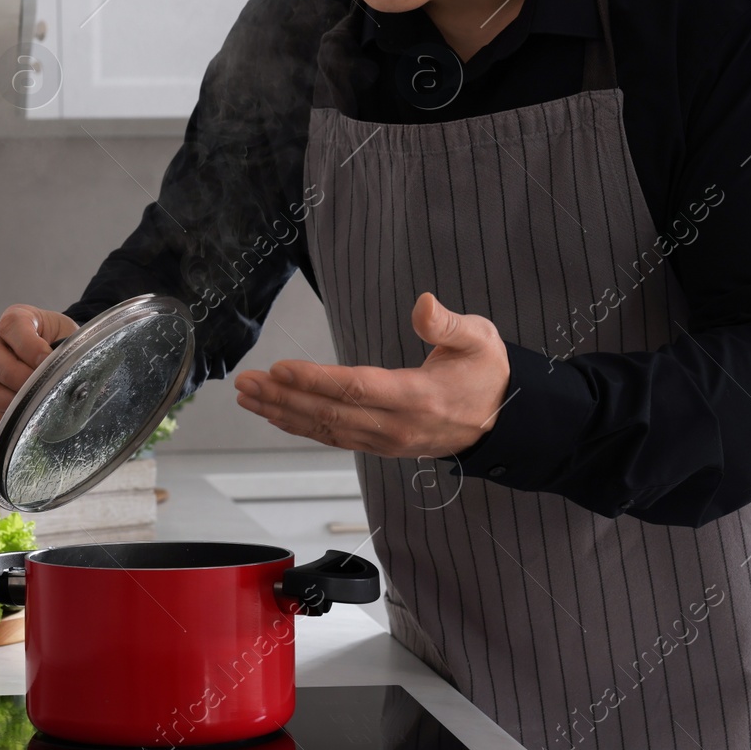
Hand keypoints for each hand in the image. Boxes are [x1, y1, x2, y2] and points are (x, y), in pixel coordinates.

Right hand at [0, 304, 79, 423]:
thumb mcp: (70, 338)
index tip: (48, 360)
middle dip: (13, 375)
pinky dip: (2, 414)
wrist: (60, 357)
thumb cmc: (64, 345)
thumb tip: (67, 376)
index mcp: (18, 319)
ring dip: (0, 397)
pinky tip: (23, 417)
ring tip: (27, 406)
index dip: (28, 345)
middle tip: (37, 389)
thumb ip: (67, 352)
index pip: (12, 324)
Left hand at [233, 292, 510, 457]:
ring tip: (249, 396)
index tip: (281, 368)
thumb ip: (447, 324)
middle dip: (283, 398)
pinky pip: (334, 438)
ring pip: (326, 429)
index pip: (357, 388)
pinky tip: (276, 415)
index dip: (315, 380)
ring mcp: (386, 440)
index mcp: (419, 396)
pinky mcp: (380, 446)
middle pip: (331, 413)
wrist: (504, 423)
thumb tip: (422, 303)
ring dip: (283, 413)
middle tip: (247, 382)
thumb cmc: (487, 374)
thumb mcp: (480, 339)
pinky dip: (301, 426)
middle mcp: (397, 425)